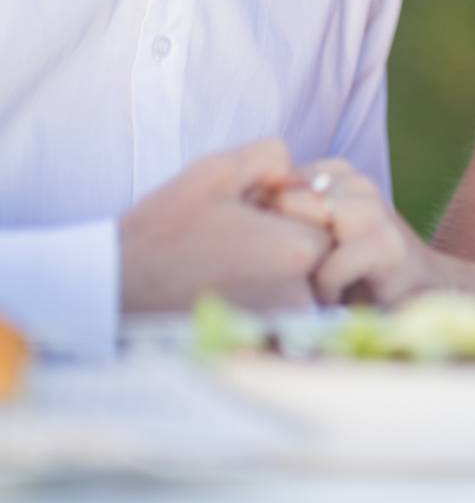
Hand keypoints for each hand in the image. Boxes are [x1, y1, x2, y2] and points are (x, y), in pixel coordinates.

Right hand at [120, 139, 333, 314]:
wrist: (117, 291)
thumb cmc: (164, 229)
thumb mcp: (216, 169)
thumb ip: (271, 157)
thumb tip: (296, 173)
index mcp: (296, 250)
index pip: (330, 218)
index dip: (294, 207)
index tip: (254, 211)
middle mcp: (299, 295)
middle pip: (320, 252)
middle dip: (290, 236)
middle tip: (239, 235)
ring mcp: (283, 326)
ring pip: (303, 282)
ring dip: (277, 266)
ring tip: (229, 259)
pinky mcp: (263, 345)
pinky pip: (284, 310)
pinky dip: (264, 294)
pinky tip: (226, 283)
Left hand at [270, 160, 459, 306]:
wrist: (420, 295)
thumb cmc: (351, 273)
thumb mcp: (311, 237)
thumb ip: (283, 218)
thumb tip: (235, 214)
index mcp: (335, 171)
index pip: (273, 183)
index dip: (264, 221)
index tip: (272, 251)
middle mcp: (356, 182)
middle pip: (285, 205)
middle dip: (282, 244)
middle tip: (296, 272)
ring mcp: (375, 210)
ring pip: (309, 234)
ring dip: (307, 267)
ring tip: (317, 285)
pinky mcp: (389, 245)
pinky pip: (330, 265)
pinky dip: (326, 288)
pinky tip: (338, 296)